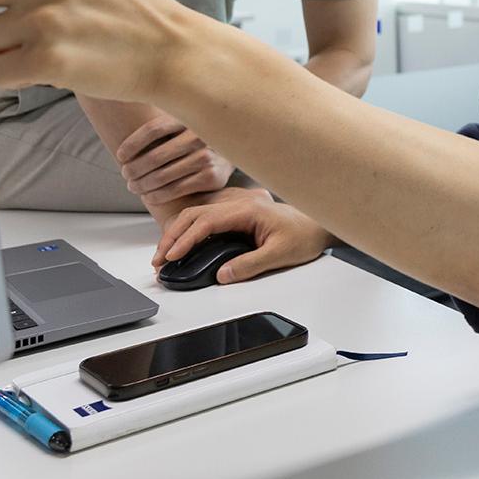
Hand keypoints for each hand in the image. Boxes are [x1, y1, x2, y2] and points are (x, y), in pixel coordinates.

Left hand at [116, 115, 235, 206]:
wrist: (234, 152)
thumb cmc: (197, 138)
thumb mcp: (183, 123)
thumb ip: (161, 123)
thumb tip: (121, 126)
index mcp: (189, 118)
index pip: (153, 130)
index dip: (132, 144)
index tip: (120, 156)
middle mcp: (199, 136)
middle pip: (155, 156)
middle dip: (133, 169)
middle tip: (125, 175)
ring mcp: (207, 157)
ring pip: (162, 176)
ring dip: (141, 184)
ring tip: (133, 186)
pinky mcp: (212, 177)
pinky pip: (175, 190)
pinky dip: (156, 195)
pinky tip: (148, 196)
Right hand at [153, 195, 333, 285]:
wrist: (319, 225)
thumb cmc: (305, 236)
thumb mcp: (281, 254)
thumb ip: (251, 265)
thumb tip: (222, 274)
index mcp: (248, 209)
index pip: (207, 220)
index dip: (185, 238)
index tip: (171, 255)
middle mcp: (240, 203)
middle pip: (195, 214)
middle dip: (172, 235)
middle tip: (159, 259)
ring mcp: (237, 206)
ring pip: (197, 213)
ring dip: (177, 231)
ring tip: (164, 254)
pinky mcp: (236, 213)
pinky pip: (205, 217)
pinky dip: (188, 229)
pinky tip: (181, 243)